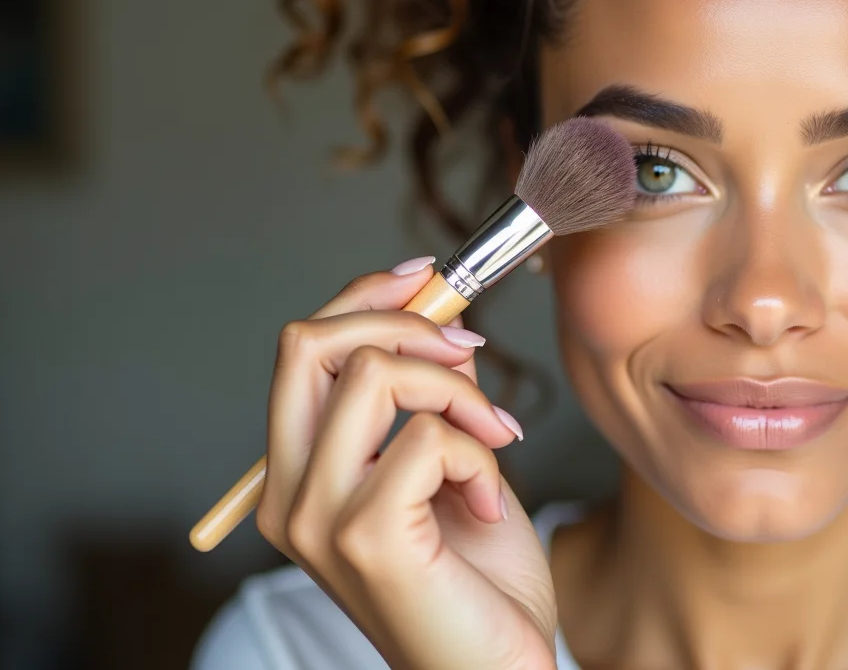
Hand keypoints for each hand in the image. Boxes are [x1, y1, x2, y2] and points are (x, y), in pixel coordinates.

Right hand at [255, 258, 557, 669]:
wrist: (495, 669)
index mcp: (298, 473)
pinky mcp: (363, 536)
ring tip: (496, 440)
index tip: (430, 279)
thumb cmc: (476, 580)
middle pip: (308, 344)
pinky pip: (426, 436)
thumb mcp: (455, 465)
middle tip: (471, 354)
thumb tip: (442, 325)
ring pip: (375, 374)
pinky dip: (477, 451)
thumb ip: (434, 398)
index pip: (302, 350)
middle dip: (404, 322)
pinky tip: (488, 499)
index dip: (365, 296)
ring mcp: (316, 517)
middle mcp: (287, 493)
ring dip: (458, 393)